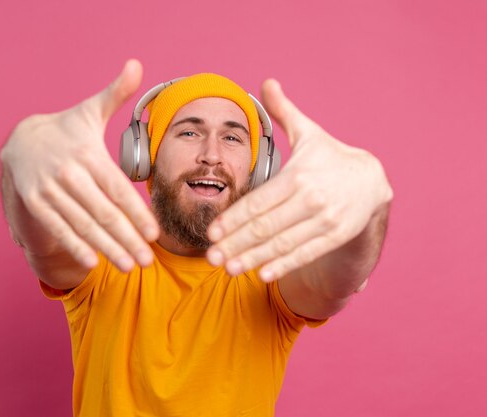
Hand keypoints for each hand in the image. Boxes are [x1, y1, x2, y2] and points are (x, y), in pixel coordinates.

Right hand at [0, 59, 158, 271]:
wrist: (19, 140)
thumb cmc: (65, 129)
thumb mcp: (89, 110)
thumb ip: (116, 93)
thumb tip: (137, 64)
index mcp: (87, 153)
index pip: (117, 188)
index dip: (136, 212)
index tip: (154, 232)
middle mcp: (68, 173)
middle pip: (103, 212)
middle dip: (126, 238)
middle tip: (147, 259)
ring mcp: (49, 189)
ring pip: (82, 224)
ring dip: (106, 247)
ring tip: (128, 264)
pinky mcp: (35, 202)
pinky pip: (58, 228)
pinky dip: (74, 245)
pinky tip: (92, 262)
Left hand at [206, 79, 392, 281]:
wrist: (373, 179)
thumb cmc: (330, 157)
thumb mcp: (309, 132)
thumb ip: (284, 112)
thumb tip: (266, 82)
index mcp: (299, 174)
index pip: (258, 202)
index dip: (233, 219)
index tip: (211, 231)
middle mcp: (311, 198)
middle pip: (265, 226)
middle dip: (235, 244)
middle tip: (211, 257)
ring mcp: (326, 220)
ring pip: (282, 244)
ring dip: (253, 259)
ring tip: (229, 268)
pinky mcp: (336, 236)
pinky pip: (305, 253)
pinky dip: (283, 265)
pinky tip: (261, 274)